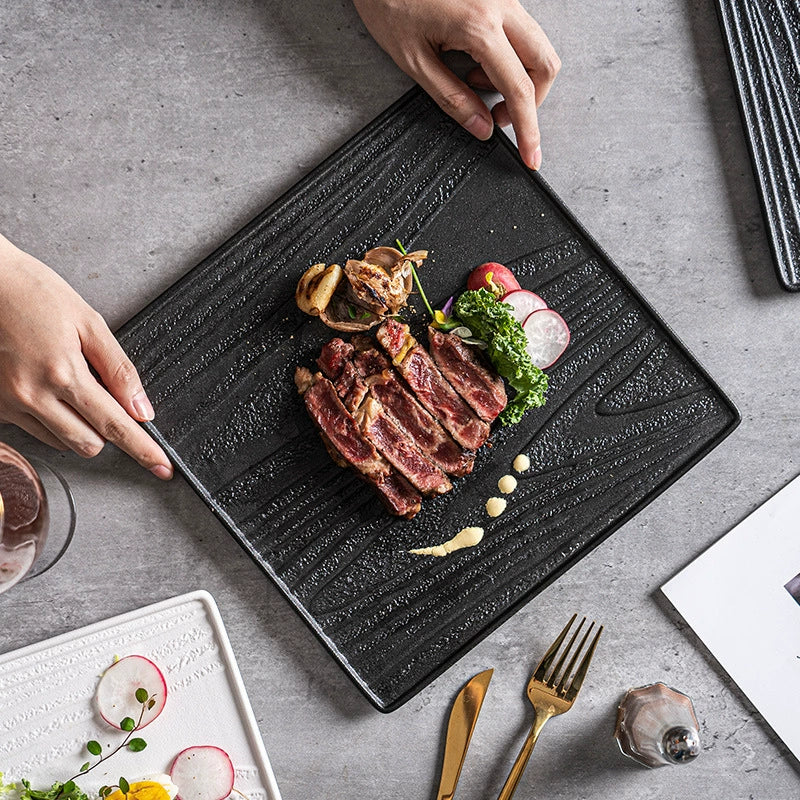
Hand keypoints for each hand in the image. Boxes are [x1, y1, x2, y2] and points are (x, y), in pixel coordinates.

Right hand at [0, 234, 172, 478]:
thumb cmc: (35, 293)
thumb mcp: (89, 322)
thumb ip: (119, 370)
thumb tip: (142, 409)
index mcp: (63, 372)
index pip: (114, 425)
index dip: (142, 450)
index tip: (162, 468)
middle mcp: (33, 395)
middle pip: (88, 444)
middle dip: (106, 430)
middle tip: (104, 396)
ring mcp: (9, 403)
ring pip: (62, 442)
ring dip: (79, 426)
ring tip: (71, 384)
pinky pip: (36, 431)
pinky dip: (52, 419)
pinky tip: (48, 387)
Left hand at [352, 0, 559, 169]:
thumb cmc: (389, 1)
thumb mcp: (414, 61)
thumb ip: (451, 98)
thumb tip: (481, 128)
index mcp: (479, 26)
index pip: (518, 89)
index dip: (527, 129)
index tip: (530, 156)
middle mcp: (501, 6)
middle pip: (543, 64)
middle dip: (530, 101)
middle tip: (498, 118)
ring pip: (536, 47)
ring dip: (518, 77)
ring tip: (475, 83)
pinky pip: (520, 32)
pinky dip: (508, 57)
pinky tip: (477, 62)